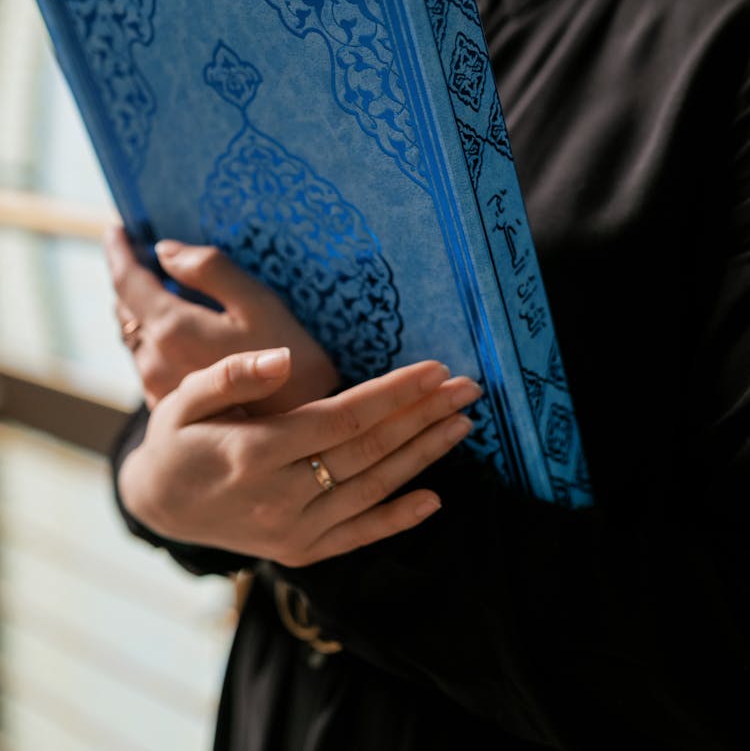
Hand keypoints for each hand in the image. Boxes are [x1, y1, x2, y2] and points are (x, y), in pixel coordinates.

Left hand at [104, 226, 338, 410]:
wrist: (304, 441)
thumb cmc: (293, 367)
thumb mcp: (260, 304)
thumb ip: (211, 271)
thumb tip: (166, 252)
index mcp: (172, 329)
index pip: (127, 282)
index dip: (119, 251)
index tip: (117, 230)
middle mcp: (155, 360)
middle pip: (125, 309)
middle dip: (130, 279)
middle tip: (141, 255)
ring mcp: (159, 387)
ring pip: (136, 337)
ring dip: (142, 310)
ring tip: (161, 290)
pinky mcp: (172, 406)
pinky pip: (149, 359)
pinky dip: (155, 336)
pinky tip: (178, 331)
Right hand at [119, 347, 480, 566]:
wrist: (159, 505)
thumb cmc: (177, 439)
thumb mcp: (186, 398)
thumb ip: (232, 376)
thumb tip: (282, 359)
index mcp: (255, 453)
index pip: (342, 419)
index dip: (392, 393)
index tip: (434, 369)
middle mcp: (281, 498)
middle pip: (369, 451)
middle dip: (423, 416)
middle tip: (467, 388)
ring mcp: (293, 531)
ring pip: (373, 490)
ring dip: (423, 456)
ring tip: (463, 425)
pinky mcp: (300, 551)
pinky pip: (359, 536)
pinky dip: (398, 519)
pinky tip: (435, 499)